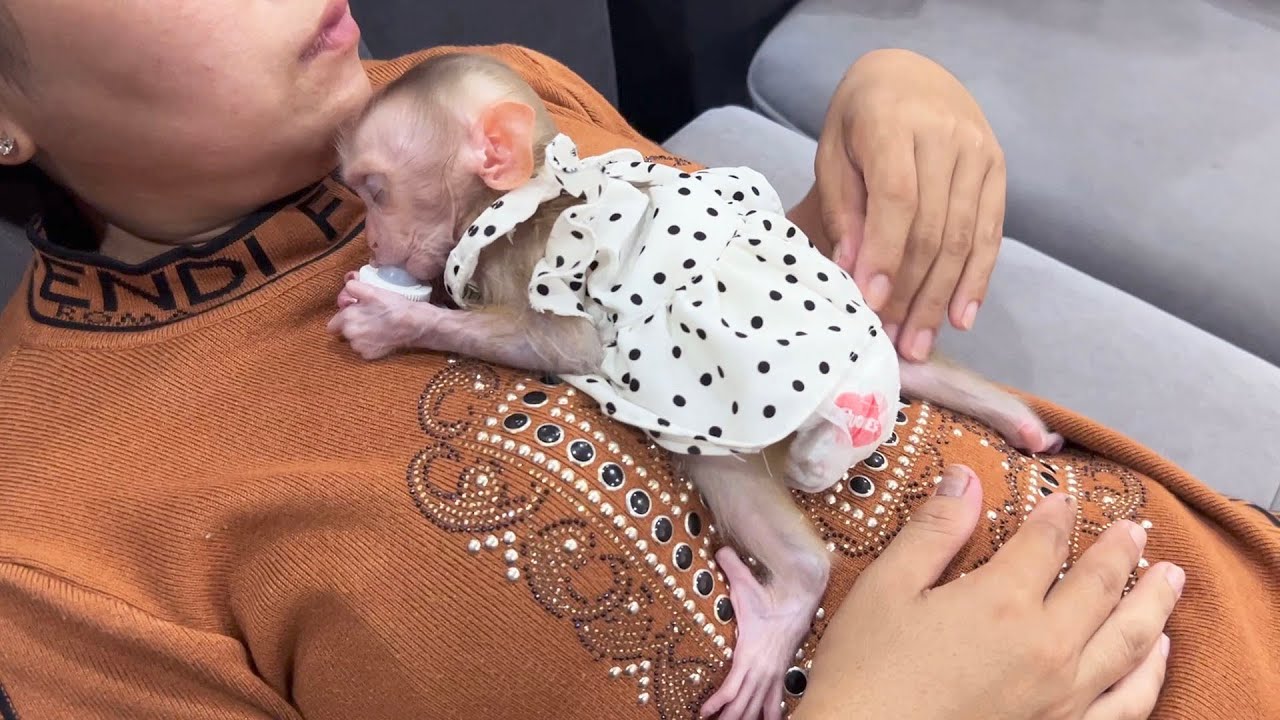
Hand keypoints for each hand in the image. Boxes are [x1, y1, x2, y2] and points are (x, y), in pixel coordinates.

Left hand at [327, 273, 424, 359]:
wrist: (414, 325)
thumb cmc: (394, 306)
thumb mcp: (374, 290)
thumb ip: (354, 287)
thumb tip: (348, 284)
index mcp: (347, 318)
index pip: (332, 324)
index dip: (343, 317)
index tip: (354, 313)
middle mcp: (350, 335)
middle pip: (344, 332)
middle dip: (353, 326)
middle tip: (369, 318)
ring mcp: (360, 347)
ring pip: (354, 341)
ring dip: (361, 336)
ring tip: (377, 327)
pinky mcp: (370, 356)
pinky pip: (364, 349)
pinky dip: (370, 345)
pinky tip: (381, 337)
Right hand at [795, 465, 1182, 719]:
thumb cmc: (867, 670)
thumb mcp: (887, 587)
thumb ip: (934, 531)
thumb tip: (965, 478)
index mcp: (1001, 601)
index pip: (1045, 543)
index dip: (1055, 516)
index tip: (1062, 499)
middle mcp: (1047, 647)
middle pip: (1099, 587)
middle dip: (1118, 552)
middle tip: (1135, 529)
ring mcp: (1063, 697)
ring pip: (1128, 642)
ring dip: (1152, 603)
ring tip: (1168, 578)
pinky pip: (1127, 703)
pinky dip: (1150, 674)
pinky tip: (1156, 654)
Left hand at [807, 49, 1005, 360]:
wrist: (909, 74)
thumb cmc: (859, 119)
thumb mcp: (834, 152)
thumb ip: (844, 209)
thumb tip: (854, 271)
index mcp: (894, 124)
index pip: (897, 198)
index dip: (885, 254)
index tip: (871, 302)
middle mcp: (946, 137)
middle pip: (933, 228)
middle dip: (912, 292)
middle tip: (895, 341)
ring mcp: (979, 154)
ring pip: (963, 239)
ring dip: (940, 299)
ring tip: (919, 343)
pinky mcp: (998, 171)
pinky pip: (990, 235)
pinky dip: (976, 281)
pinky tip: (960, 318)